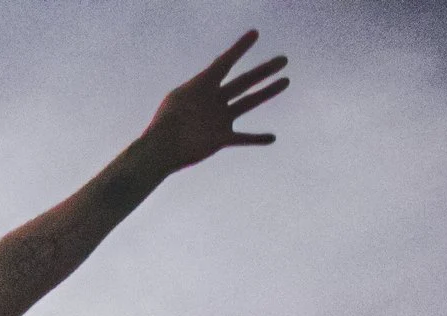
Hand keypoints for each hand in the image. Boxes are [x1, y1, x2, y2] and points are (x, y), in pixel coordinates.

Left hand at [138, 31, 287, 174]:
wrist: (160, 150)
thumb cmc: (165, 124)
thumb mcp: (179, 98)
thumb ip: (198, 85)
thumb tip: (212, 77)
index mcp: (203, 86)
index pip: (225, 63)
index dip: (239, 48)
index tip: (255, 34)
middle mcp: (214, 100)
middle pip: (244, 82)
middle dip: (263, 71)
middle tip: (283, 59)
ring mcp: (219, 119)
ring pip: (248, 102)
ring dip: (267, 92)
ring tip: (286, 81)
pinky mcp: (220, 138)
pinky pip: (243, 138)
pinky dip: (257, 139)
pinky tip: (272, 138)